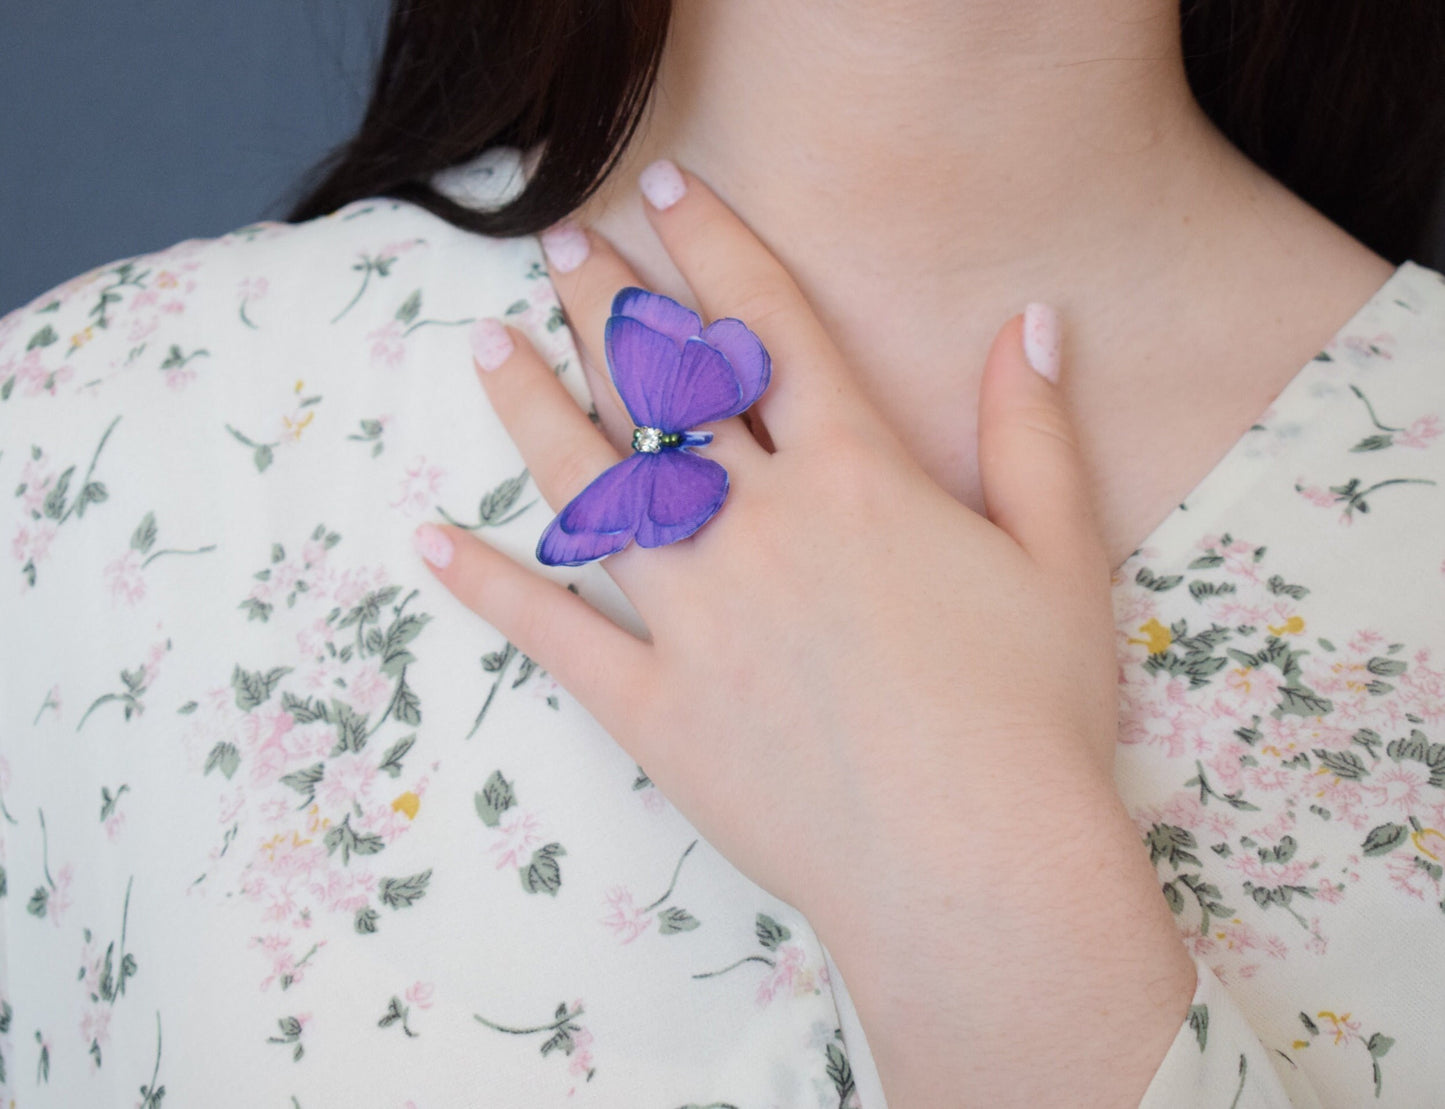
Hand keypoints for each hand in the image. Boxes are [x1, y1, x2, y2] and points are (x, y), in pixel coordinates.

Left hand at [415, 162, 1195, 1106]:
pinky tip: (434, 543)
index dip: (716, 247)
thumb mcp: (1061, 559)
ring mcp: (694, 617)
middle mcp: (758, 527)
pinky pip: (556, 636)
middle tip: (558, 242)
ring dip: (535, 408)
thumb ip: (1036, 432)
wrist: (975, 868)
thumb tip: (1032, 320)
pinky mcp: (656, 708)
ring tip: (485, 345)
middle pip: (665, 391)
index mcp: (856, 479)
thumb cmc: (1032, 716)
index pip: (771, 330)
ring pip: (594, 487)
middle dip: (608, 305)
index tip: (664, 188)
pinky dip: (493, 589)